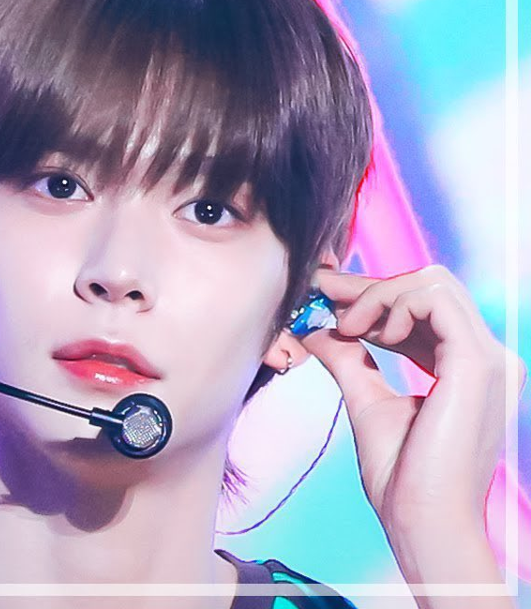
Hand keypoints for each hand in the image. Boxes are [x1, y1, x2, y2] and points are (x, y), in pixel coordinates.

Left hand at [300, 265, 525, 532]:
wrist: (422, 519)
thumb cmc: (402, 477)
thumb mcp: (367, 401)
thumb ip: (348, 360)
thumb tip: (316, 329)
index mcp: (466, 367)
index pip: (423, 307)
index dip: (372, 294)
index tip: (324, 292)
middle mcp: (485, 357)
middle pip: (430, 285)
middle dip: (370, 285)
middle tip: (323, 294)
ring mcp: (488, 358)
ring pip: (434, 283)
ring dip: (378, 294)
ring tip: (347, 328)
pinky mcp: (476, 363)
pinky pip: (435, 299)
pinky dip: (394, 305)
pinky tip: (369, 333)